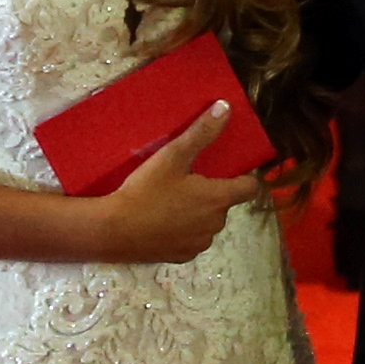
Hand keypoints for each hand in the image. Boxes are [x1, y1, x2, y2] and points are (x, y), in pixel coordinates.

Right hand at [96, 104, 260, 262]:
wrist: (114, 230)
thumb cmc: (145, 191)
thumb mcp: (172, 156)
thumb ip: (202, 133)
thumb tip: (226, 107)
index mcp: (218, 199)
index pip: (250, 188)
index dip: (243, 178)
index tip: (228, 171)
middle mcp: (216, 224)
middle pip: (224, 204)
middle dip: (211, 193)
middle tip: (186, 181)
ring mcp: (200, 243)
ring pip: (207, 223)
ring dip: (198, 213)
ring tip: (172, 201)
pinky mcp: (184, 256)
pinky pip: (191, 239)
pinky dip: (183, 231)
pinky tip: (163, 222)